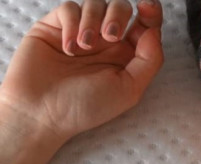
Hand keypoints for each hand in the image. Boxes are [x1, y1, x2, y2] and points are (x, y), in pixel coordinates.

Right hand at [0, 0, 163, 142]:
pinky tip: (68, 48)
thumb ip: (149, 60)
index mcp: (127, 55)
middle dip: (119, 15)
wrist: (42, 112)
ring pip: (96, 3)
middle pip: (122, 7)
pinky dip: (72, 23)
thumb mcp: (129, 89)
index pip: (145, 25)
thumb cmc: (86, 106)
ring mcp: (81, 32)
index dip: (151, 12)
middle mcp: (106, 42)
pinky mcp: (55, 26)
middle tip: (110, 36)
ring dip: (94, 20)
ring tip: (85, 46)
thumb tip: (154, 31)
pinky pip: (69, 7)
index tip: (147, 7)